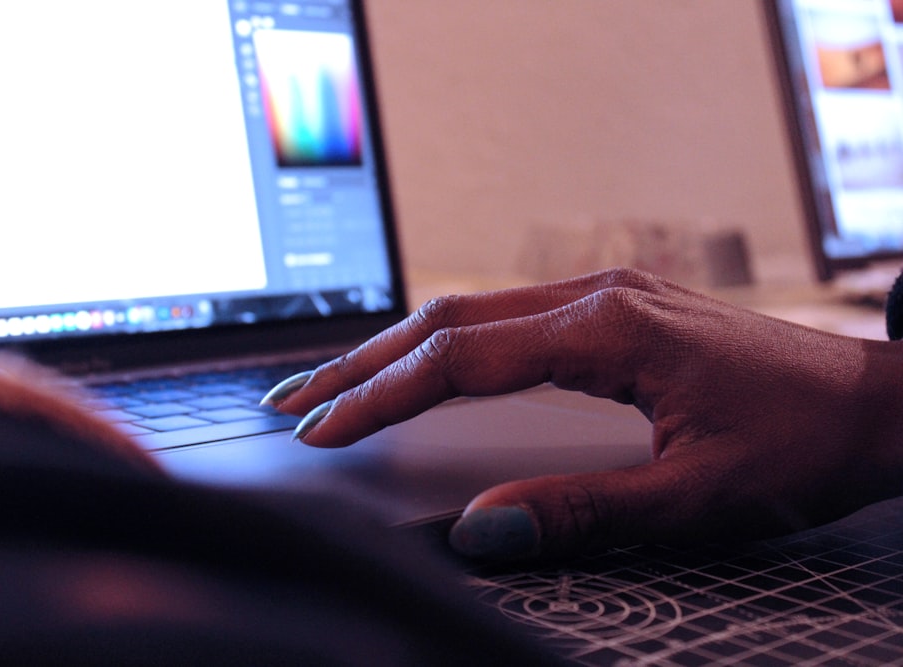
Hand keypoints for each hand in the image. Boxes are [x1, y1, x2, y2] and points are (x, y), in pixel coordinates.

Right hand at [263, 269, 902, 559]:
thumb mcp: (693, 496)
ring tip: (336, 386)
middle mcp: (596, 296)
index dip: (382, 398)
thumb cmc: (800, 442)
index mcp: (608, 330)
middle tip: (295, 402)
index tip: (323, 433)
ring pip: (472, 310)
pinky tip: (422, 368)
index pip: (460, 359)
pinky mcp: (615, 308)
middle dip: (363, 364)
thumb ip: (581, 512)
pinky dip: (447, 344)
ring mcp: (605, 294)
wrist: (876, 402)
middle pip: (448, 319)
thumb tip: (480, 529)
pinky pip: (507, 316)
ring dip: (398, 349)